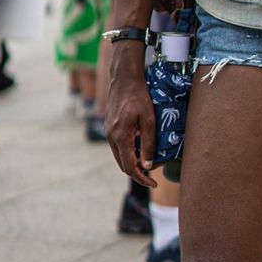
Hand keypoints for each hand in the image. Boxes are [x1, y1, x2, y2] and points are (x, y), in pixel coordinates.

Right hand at [105, 62, 155, 186]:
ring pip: (119, 157)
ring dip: (132, 164)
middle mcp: (111, 137)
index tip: (154, 183)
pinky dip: (127, 155)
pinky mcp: (109, 128)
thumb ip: (148, 143)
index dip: (142, 178)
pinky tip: (139, 152)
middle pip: (122, 165)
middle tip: (152, 177)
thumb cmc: (139, 96)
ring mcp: (108, 132)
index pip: (130, 166)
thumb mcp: (149, 120)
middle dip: (137, 174)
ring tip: (147, 166)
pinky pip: (117, 148)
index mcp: (120, 136)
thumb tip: (148, 166)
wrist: (124, 78)